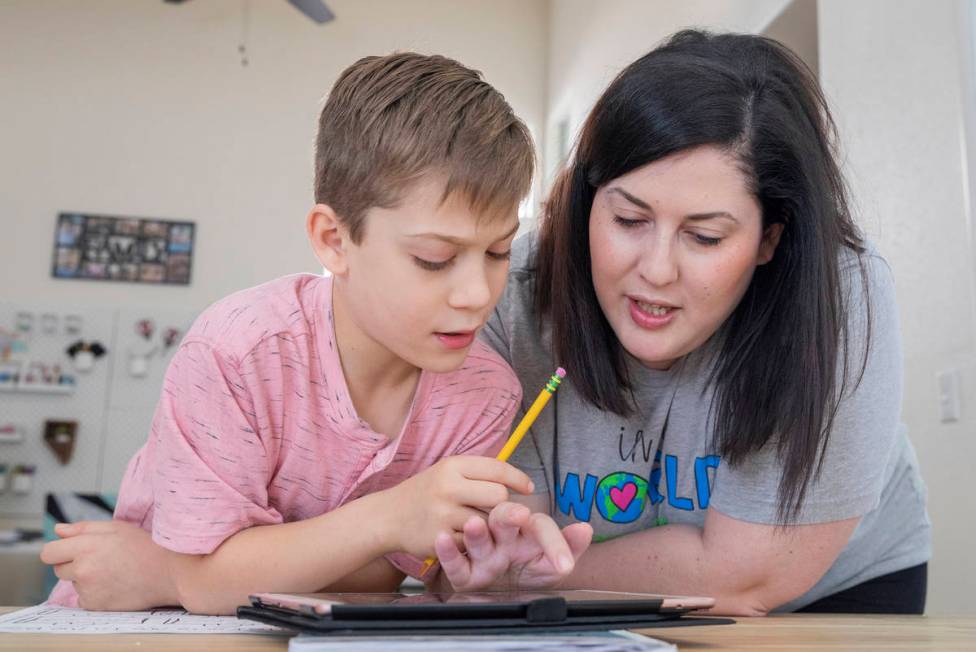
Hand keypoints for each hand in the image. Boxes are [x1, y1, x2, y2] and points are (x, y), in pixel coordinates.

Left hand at [40, 520, 178, 610]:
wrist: (171, 574)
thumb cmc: (147, 547)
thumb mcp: (118, 528)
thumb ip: (83, 528)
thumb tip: (58, 530)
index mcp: (86, 547)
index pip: (49, 552)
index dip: (60, 550)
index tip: (72, 551)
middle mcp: (83, 570)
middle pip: (59, 569)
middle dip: (74, 564)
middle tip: (102, 560)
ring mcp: (88, 590)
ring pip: (74, 584)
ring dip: (86, 579)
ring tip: (114, 572)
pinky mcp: (96, 606)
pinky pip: (85, 599)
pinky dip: (96, 594)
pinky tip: (116, 585)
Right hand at [381, 456, 533, 557]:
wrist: (388, 517)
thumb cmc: (425, 493)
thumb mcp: (447, 472)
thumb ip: (478, 474)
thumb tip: (517, 480)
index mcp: (453, 465)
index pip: (498, 469)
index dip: (518, 478)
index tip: (528, 488)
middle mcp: (448, 486)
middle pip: (499, 496)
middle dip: (501, 504)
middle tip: (491, 509)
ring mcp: (444, 513)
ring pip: (488, 521)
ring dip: (487, 525)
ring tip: (474, 522)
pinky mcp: (441, 538)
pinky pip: (473, 541)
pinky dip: (472, 541)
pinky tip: (460, 535)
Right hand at [435, 502, 591, 590]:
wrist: (494, 590)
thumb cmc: (522, 569)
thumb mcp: (546, 564)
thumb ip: (566, 548)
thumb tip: (586, 528)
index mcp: (526, 533)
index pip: (540, 526)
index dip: (553, 542)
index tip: (564, 565)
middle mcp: (503, 537)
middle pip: (504, 518)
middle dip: (510, 515)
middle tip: (520, 515)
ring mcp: (483, 553)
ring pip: (478, 537)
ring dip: (476, 531)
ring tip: (475, 524)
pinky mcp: (464, 572)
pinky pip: (454, 561)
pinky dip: (447, 550)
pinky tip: (442, 539)